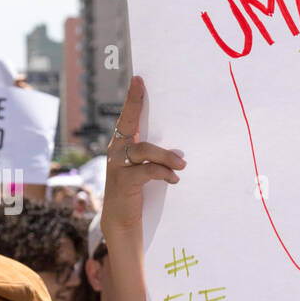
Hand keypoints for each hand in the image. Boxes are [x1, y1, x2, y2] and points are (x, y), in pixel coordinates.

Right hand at [101, 77, 185, 241]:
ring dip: (166, 155)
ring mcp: (118, 166)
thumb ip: (156, 157)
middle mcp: (116, 151)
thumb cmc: (138, 192)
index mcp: (122, 145)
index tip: (138, 79)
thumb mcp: (146, 170)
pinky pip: (147, 171)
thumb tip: (181, 150)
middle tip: (143, 87)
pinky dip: (163, 173)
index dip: (132, 99)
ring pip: (143, 150)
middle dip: (136, 105)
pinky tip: (174, 179)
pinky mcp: (124, 182)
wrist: (123, 221)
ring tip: (182, 164)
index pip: (127, 118)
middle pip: (129, 124)